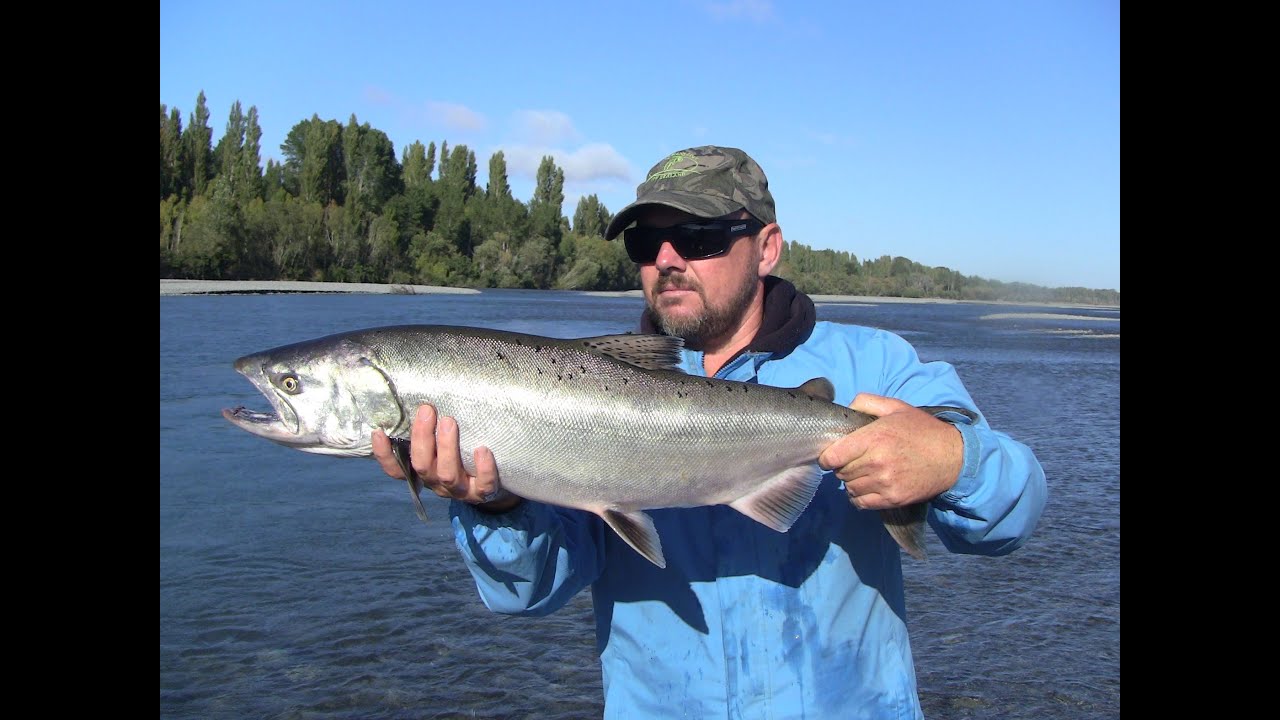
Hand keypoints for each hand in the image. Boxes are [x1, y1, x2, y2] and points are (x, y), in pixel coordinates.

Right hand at [371, 404, 520, 511]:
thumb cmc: (461, 451)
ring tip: (450, 422)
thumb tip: (418, 392)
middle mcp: (436, 482)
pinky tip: (483, 450)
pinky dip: (483, 469)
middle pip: (421, 466)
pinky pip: (483, 485)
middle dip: (422, 437)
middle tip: (427, 410)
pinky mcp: (482, 492)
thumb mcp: (440, 442)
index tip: (379, 431)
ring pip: (447, 475)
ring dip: (447, 448)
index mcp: (422, 470)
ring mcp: (459, 490)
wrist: (491, 480)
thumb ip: (428, 425)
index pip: (396, 469)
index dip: (384, 455)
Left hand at [817, 393, 963, 509]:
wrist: (953, 457)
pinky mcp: (893, 499)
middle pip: (840, 472)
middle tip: (854, 461)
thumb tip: (847, 408)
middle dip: (842, 466)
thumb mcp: (896, 407)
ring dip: (851, 482)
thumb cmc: (922, 430)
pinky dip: (859, 497)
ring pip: (849, 488)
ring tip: (862, 473)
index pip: (833, 455)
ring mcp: (885, 483)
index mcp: (874, 437)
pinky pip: (861, 503)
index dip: (828, 456)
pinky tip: (867, 487)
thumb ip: (867, 402)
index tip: (833, 454)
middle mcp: (877, 462)